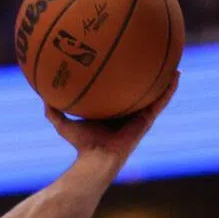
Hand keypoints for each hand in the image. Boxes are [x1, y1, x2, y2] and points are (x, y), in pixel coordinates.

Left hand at [47, 72, 179, 163]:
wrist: (95, 159)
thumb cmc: (80, 145)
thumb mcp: (63, 124)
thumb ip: (53, 110)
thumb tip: (42, 94)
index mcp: (112, 114)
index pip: (120, 94)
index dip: (124, 81)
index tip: (127, 63)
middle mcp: (128, 115)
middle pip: (140, 92)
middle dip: (147, 77)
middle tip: (152, 57)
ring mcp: (139, 118)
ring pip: (155, 95)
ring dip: (166, 80)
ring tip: (174, 61)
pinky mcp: (146, 121)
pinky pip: (161, 102)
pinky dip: (170, 89)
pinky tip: (176, 75)